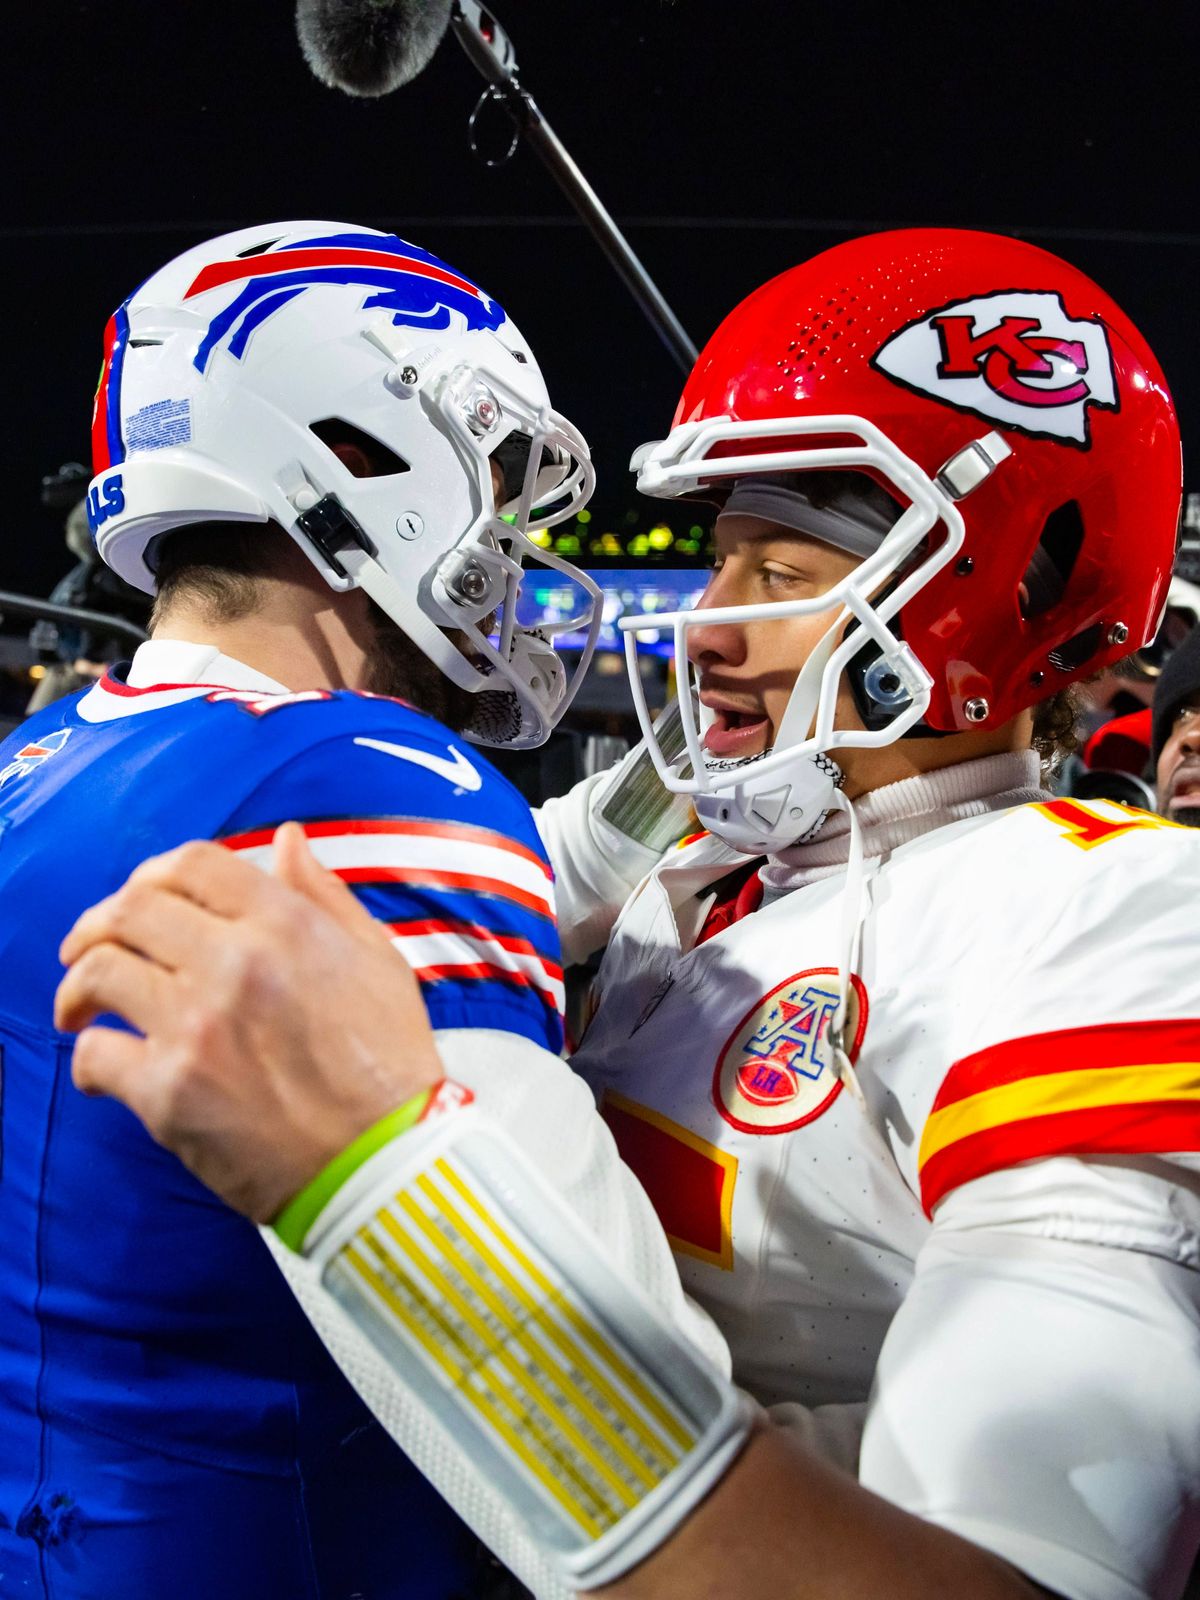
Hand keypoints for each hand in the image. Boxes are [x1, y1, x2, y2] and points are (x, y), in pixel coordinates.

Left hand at [55, 823, 442, 1221]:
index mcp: (286, 924)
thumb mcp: (378, 958)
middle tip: (89, 949)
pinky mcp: (170, 1091)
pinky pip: (97, 1054)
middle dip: (97, 925)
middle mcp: (236, 963)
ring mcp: (197, 1026)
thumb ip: (325, 895)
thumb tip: (287, 841)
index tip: (141, 899)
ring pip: (98, 972)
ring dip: (78, 987)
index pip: (192, 864)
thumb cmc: (388, 1063)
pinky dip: (90, 1058)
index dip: (153, 874)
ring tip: (82, 1007)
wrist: (386, 1159)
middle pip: (129, 909)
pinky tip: (105, 1069)